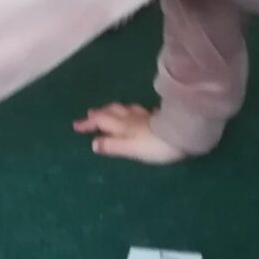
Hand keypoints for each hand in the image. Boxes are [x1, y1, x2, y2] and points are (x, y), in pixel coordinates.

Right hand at [72, 103, 186, 164]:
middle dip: (98, 113)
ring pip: (124, 109)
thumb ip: (112, 146)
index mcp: (122, 125)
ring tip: (107, 111)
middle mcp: (130, 117)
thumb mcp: (130, 149)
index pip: (100, 121)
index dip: (88, 123)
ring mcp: (144, 116)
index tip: (76, 126)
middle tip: (89, 114)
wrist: (183, 134)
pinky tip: (135, 112)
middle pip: (111, 111)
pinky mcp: (156, 117)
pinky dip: (130, 111)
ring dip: (113, 109)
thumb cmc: (155, 146)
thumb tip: (94, 143)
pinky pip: (137, 111)